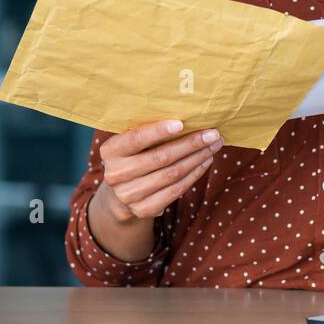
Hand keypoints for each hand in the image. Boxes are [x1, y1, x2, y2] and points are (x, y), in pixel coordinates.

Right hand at [96, 119, 221, 222]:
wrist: (120, 193)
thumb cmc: (133, 156)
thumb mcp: (131, 142)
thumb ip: (148, 130)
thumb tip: (187, 114)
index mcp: (110, 151)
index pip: (136, 139)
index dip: (158, 131)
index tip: (182, 123)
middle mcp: (116, 174)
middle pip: (160, 157)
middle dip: (190, 144)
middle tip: (212, 134)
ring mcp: (129, 195)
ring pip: (172, 174)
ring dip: (197, 158)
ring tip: (213, 146)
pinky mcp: (144, 209)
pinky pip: (176, 190)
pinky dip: (194, 175)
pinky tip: (205, 162)